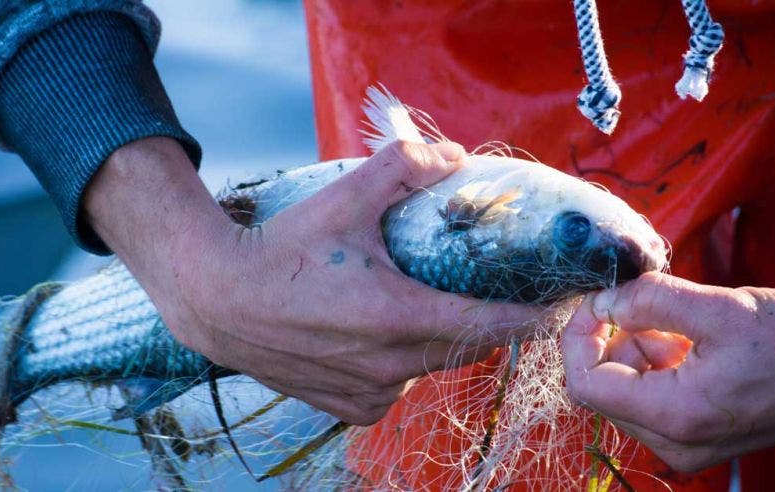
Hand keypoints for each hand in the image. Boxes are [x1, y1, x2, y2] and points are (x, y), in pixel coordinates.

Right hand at [86, 137, 541, 424]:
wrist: (217, 300)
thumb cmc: (281, 250)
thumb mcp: (342, 200)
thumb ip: (401, 170)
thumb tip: (453, 156)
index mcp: (397, 317)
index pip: (490, 326)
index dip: (530, 317)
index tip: (557, 305)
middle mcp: (389, 365)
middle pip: (466, 347)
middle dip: (485, 322)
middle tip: (489, 290)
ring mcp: (369, 392)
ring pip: (431, 368)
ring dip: (439, 341)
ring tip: (424, 305)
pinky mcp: (349, 408)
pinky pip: (398, 387)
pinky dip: (403, 363)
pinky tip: (381, 336)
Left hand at [562, 272, 774, 470]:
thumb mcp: (720, 308)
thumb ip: (650, 301)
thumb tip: (602, 301)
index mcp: (675, 416)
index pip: (585, 383)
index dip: (578, 337)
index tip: (595, 301)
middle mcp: (674, 443)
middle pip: (602, 388)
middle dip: (610, 340)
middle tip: (641, 302)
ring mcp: (686, 445)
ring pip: (626, 391)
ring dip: (636, 348)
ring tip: (679, 322)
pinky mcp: (697, 436)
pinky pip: (652, 398)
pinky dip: (656, 363)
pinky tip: (690, 341)